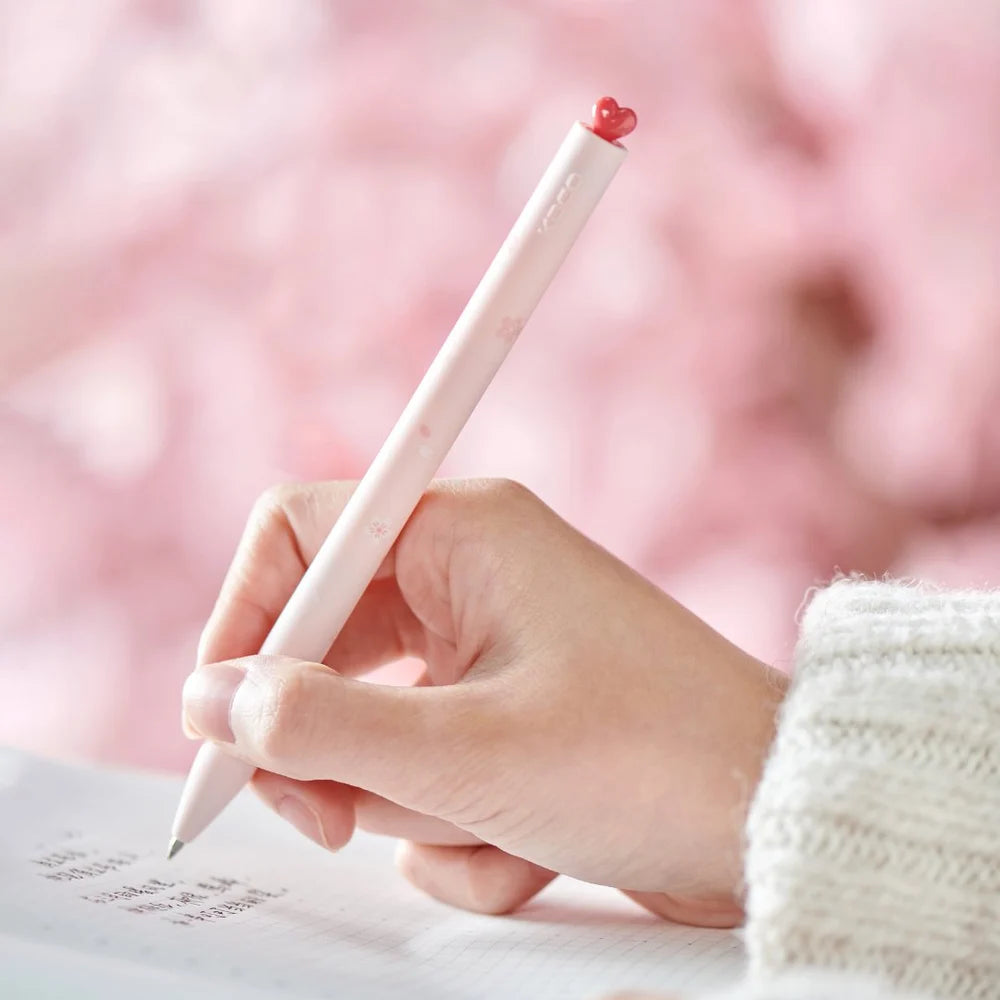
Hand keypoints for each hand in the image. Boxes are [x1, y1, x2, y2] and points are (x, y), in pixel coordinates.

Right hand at [183, 479, 786, 924]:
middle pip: (327, 645)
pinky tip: (526, 849)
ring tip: (488, 823)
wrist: (775, 818)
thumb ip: (317, 725)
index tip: (216, 718)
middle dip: (326, 744)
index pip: (300, 537)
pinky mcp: (509, 718)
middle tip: (327, 817)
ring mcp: (491, 651)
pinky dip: (463, 827)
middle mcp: (471, 578)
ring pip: (377, 725)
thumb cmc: (645, 759)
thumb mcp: (461, 754)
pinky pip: (435, 771)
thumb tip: (209, 700)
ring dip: (412, 797)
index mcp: (460, 534)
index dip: (245, 622)